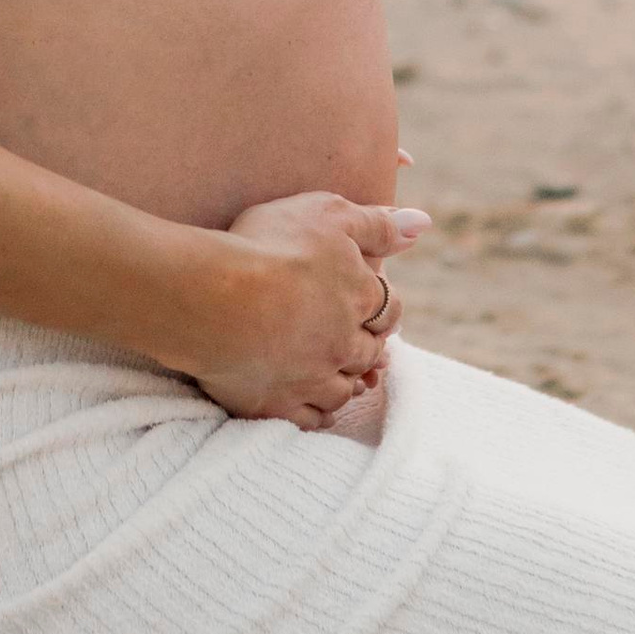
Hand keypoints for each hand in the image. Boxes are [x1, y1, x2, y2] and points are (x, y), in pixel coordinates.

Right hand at [193, 195, 431, 426]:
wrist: (213, 296)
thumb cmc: (267, 244)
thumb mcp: (328, 213)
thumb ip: (376, 222)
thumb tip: (422, 224)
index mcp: (359, 297)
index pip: (388, 309)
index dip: (380, 308)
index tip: (370, 310)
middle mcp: (344, 344)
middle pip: (368, 353)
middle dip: (365, 349)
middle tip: (354, 346)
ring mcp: (312, 380)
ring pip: (343, 391)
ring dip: (343, 384)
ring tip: (332, 374)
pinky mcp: (278, 406)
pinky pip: (310, 420)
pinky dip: (315, 414)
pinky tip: (309, 404)